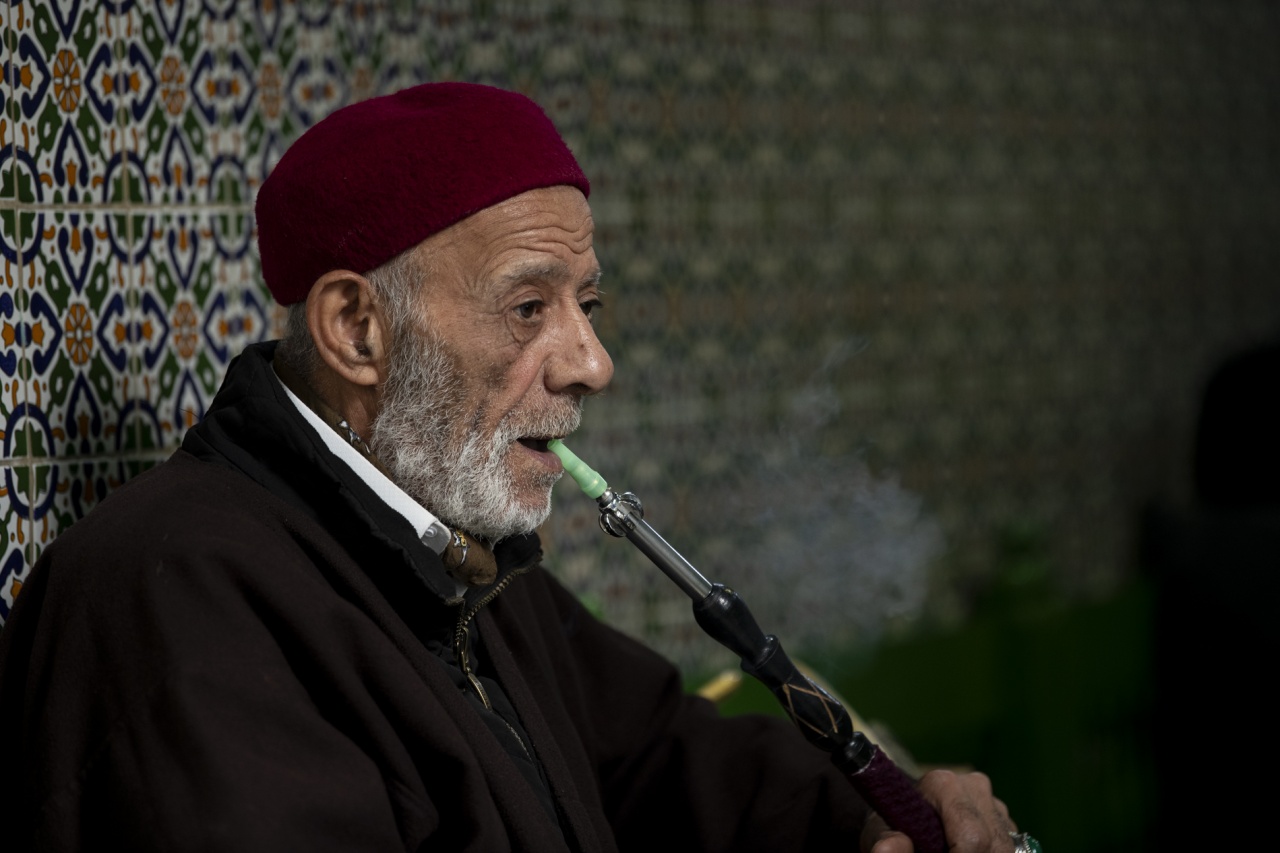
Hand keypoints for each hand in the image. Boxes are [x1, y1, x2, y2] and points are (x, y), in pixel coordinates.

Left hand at [861, 769, 1016, 852]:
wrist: (906, 815)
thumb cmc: (893, 823)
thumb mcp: (880, 832)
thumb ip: (886, 841)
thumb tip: (887, 849)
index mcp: (943, 784)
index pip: (971, 836)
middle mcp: (973, 787)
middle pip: (994, 844)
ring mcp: (993, 802)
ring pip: (1006, 847)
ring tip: (953, 852)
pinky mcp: (1005, 819)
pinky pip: (1012, 847)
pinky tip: (970, 852)